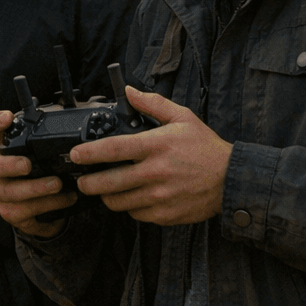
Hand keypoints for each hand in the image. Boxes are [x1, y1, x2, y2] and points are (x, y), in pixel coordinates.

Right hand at [0, 110, 72, 238]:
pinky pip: (22, 213)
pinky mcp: (11, 213)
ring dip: (34, 189)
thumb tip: (69, 114)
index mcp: (3, 147)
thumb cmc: (45, 168)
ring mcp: (1, 193)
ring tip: (58, 185)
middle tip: (27, 165)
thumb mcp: (46, 148)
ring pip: (7, 193)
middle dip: (8, 165)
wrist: (48, 204)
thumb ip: (51, 132)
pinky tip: (64, 199)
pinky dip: (45, 206)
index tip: (8, 117)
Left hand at [72, 86, 231, 225]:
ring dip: (107, 197)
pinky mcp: (165, 214)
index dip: (90, 153)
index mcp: (156, 145)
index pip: (114, 149)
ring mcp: (160, 196)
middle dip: (88, 183)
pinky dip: (129, 207)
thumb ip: (152, 104)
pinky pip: (136, 214)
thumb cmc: (205, 148)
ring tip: (104, 190)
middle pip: (109, 182)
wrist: (229, 180)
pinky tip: (131, 198)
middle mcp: (155, 172)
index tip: (75, 154)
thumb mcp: (182, 117)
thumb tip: (129, 91)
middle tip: (81, 181)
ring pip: (119, 202)